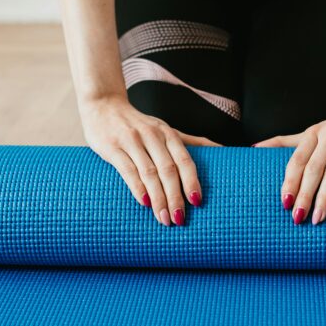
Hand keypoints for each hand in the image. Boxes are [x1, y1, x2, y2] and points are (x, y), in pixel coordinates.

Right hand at [81, 96, 218, 225]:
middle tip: (179, 219)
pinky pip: (127, 170)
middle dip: (175, 197)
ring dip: (158, 199)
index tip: (197, 202)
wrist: (103, 105)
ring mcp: (131, 141)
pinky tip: (144, 203)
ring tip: (164, 218)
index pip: (184, 160)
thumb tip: (222, 149)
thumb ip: (190, 141)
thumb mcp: (164, 129)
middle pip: (168, 170)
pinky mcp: (112, 147)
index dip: (191, 181)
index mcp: (167, 133)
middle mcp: (152, 136)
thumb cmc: (137, 124)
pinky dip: (137, 188)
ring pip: (149, 173)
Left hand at [253, 106, 325, 224]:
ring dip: (323, 197)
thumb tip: (254, 148)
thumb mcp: (313, 134)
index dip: (290, 182)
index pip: (297, 160)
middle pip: (313, 169)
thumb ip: (286, 142)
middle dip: (304, 195)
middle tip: (297, 217)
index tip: (284, 203)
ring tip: (316, 218)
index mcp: (313, 133)